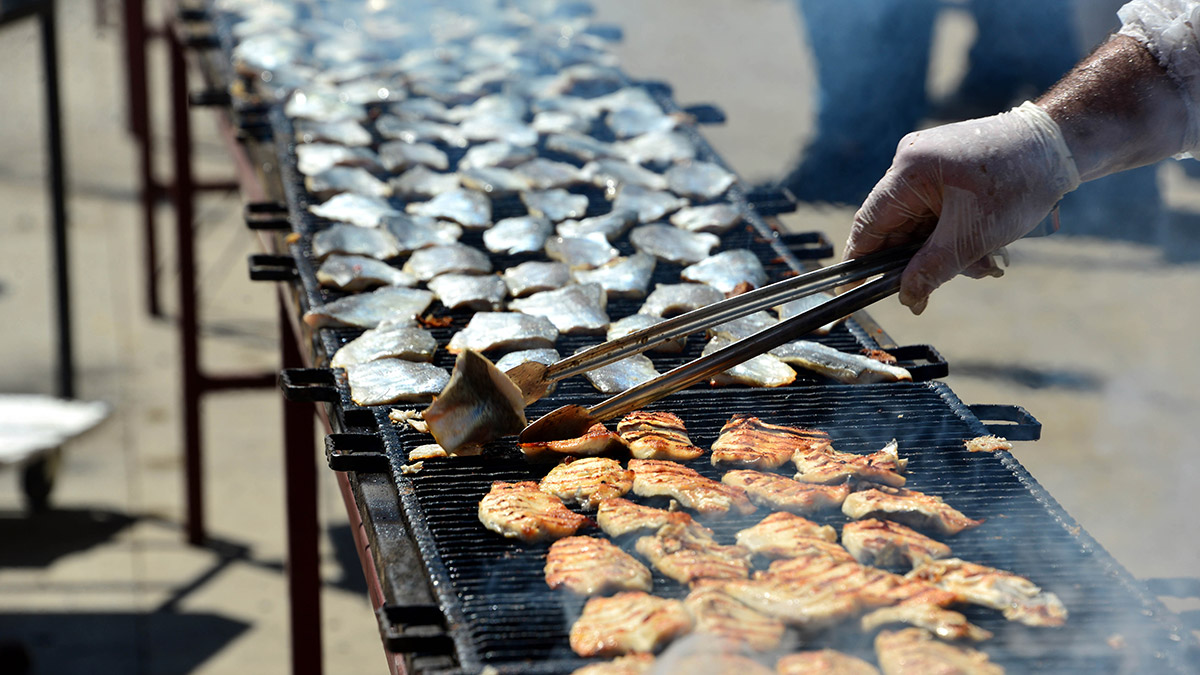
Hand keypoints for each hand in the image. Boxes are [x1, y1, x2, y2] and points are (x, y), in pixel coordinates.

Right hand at [845, 103, 1079, 313]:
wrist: (1062, 145)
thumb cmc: (1018, 183)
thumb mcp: (972, 237)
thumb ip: (931, 270)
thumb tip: (906, 298)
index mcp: (909, 170)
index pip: (869, 223)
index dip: (861, 260)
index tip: (856, 289)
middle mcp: (912, 162)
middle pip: (897, 227)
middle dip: (920, 260)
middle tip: (937, 289)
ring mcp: (930, 163)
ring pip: (921, 223)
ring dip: (945, 251)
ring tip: (984, 264)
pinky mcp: (949, 169)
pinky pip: (938, 211)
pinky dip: (955, 234)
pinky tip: (984, 249)